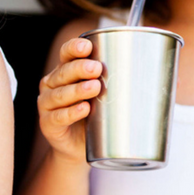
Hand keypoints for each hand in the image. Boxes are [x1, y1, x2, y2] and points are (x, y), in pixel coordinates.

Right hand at [38, 38, 101, 163]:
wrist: (80, 146)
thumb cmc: (94, 114)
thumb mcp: (103, 95)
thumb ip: (113, 83)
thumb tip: (146, 72)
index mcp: (65, 72)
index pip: (67, 55)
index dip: (74, 48)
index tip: (88, 47)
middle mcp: (52, 85)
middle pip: (63, 73)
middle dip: (80, 68)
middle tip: (97, 68)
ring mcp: (47, 104)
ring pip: (59, 94)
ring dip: (77, 90)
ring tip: (95, 87)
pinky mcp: (48, 124)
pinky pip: (58, 117)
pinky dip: (71, 112)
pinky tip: (84, 109)